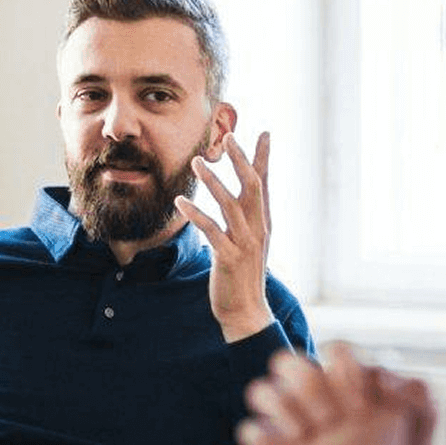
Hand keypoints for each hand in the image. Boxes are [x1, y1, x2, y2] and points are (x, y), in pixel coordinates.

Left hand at [175, 131, 273, 341]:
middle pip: (252, 186)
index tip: (264, 133)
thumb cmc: (243, 275)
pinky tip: (181, 201)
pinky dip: (196, 214)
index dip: (263, 158)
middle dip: (241, 160)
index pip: (264, 184)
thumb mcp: (249, 243)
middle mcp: (257, 229)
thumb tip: (243, 200)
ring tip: (197, 161)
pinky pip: (211, 230)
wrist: (246, 311)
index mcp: (262, 223)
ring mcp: (244, 243)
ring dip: (213, 181)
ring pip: (231, 204)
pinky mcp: (228, 258)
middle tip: (229, 137)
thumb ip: (246, 219)